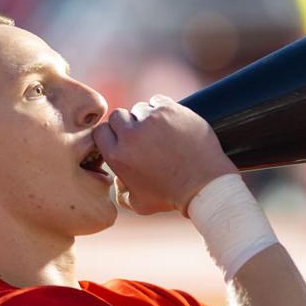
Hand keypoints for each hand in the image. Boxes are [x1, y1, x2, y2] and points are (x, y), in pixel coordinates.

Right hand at [92, 95, 236, 215]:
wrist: (205, 184)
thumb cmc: (172, 197)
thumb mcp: (139, 204)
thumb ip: (121, 193)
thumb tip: (117, 179)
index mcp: (118, 156)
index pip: (100, 132)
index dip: (110, 135)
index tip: (122, 139)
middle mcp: (131, 135)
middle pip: (117, 116)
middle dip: (127, 124)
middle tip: (142, 135)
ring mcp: (152, 120)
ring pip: (140, 108)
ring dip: (147, 117)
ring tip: (160, 132)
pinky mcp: (171, 110)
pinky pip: (158, 101)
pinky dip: (162, 109)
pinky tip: (170, 122)